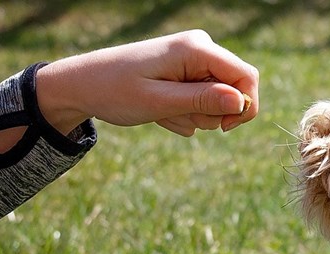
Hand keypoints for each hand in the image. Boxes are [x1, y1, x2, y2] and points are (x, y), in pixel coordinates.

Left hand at [34, 30, 259, 135]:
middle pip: (234, 89)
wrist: (82, 85)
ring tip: (163, 112)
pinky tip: (159, 109)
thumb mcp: (158, 102)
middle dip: (212, 112)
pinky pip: (202, 99)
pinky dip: (184, 111)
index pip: (246, 76)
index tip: (225, 129)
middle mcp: (200, 47)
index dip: (245, 106)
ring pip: (218, 98)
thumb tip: (241, 102)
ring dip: (195, 114)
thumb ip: (202, 100)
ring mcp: (193, 59)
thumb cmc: (115, 91)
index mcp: (196, 48)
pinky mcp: (186, 71)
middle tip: (177, 115)